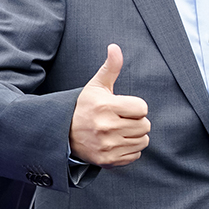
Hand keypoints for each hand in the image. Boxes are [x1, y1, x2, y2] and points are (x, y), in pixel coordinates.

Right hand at [69, 44, 150, 166]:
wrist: (62, 133)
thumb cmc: (84, 107)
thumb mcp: (95, 86)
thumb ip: (110, 68)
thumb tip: (115, 47)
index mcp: (106, 107)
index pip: (142, 108)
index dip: (135, 107)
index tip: (122, 107)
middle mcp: (107, 128)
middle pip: (145, 126)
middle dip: (136, 121)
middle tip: (121, 120)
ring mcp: (107, 146)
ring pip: (143, 141)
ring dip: (135, 136)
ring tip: (119, 131)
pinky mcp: (108, 161)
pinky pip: (135, 155)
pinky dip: (129, 150)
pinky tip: (116, 143)